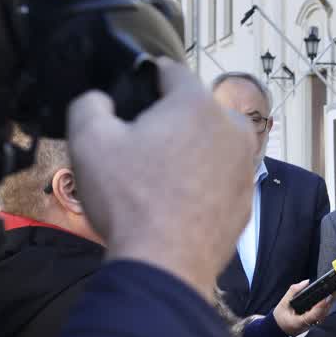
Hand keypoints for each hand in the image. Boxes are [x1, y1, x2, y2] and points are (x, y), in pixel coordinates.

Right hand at [68, 59, 255, 299]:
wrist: (166, 265)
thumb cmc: (129, 200)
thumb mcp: (88, 141)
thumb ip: (89, 103)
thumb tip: (101, 99)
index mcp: (197, 104)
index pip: (170, 71)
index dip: (145, 79)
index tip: (130, 96)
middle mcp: (233, 128)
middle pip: (194, 109)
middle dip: (169, 120)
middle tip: (139, 147)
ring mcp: (245, 165)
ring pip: (211, 144)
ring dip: (188, 151)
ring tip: (156, 178)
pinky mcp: (247, 199)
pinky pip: (220, 177)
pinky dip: (202, 182)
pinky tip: (176, 202)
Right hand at [272, 280, 332, 335]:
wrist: (279, 328)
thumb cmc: (280, 317)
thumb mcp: (283, 303)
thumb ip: (293, 291)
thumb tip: (306, 282)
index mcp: (299, 322)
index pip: (313, 315)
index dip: (321, 306)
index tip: (326, 296)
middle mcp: (308, 325)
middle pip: (322, 313)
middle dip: (329, 301)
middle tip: (334, 289)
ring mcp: (312, 324)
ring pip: (324, 314)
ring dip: (329, 302)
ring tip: (334, 290)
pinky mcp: (314, 322)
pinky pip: (322, 314)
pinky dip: (326, 305)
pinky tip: (330, 296)